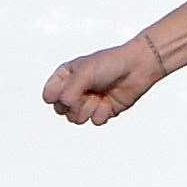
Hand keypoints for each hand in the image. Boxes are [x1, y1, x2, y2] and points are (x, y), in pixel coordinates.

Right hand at [42, 38, 162, 126]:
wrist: (137, 68)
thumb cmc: (110, 64)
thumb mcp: (85, 72)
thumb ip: (69, 90)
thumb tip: (64, 105)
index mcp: (66, 76)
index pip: (49, 95)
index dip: (57, 96)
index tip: (69, 88)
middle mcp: (75, 90)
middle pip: (60, 110)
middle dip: (73, 105)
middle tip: (86, 94)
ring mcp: (88, 101)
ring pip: (76, 119)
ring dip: (88, 109)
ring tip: (99, 97)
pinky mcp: (102, 111)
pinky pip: (94, 121)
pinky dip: (102, 113)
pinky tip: (109, 102)